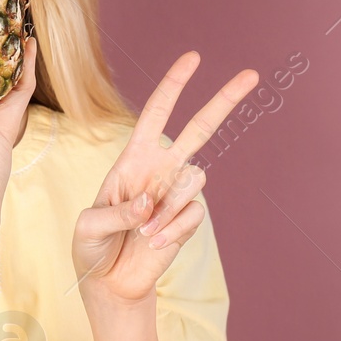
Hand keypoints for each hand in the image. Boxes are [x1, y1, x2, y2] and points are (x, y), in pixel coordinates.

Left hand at [72, 52, 257, 305]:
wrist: (109, 282)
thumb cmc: (91, 247)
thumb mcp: (88, 226)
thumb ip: (116, 212)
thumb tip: (149, 202)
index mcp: (133, 158)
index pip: (157, 113)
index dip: (174, 85)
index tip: (193, 58)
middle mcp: (161, 170)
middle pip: (200, 128)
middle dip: (224, 100)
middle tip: (251, 74)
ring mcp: (177, 194)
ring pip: (194, 180)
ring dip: (167, 208)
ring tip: (143, 233)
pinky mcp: (188, 220)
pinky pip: (193, 214)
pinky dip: (172, 230)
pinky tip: (153, 242)